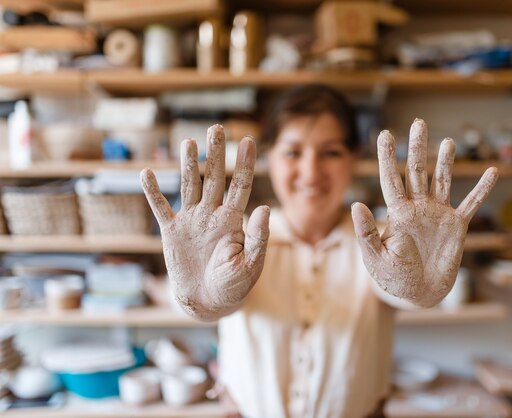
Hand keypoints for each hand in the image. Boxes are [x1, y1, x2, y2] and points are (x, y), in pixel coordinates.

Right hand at [141, 125, 268, 320]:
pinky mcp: (172, 232)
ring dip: (188, 164)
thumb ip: (258, 237)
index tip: (248, 140)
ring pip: (190, 185)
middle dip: (215, 154)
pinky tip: (147, 173)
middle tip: (215, 128)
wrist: (208, 301)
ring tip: (188, 142)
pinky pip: (161, 207)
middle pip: (214, 178)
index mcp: (233, 220)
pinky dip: (152, 192)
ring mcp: (191, 220)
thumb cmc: (234, 284)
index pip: (241, 185)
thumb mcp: (252, 264)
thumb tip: (266, 207)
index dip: (244, 164)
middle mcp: (212, 214)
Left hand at [351, 119, 497, 307]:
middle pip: (417, 171)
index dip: (387, 156)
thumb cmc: (394, 278)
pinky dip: (482, 189)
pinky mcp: (457, 226)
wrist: (419, 293)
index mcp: (397, 213)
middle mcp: (418, 207)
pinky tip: (492, 171)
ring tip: (448, 142)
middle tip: (418, 122)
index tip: (384, 134)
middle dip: (417, 147)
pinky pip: (472, 204)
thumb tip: (356, 205)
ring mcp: (438, 214)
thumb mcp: (375, 258)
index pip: (391, 178)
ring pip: (443, 181)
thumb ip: (367, 232)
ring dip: (445, 162)